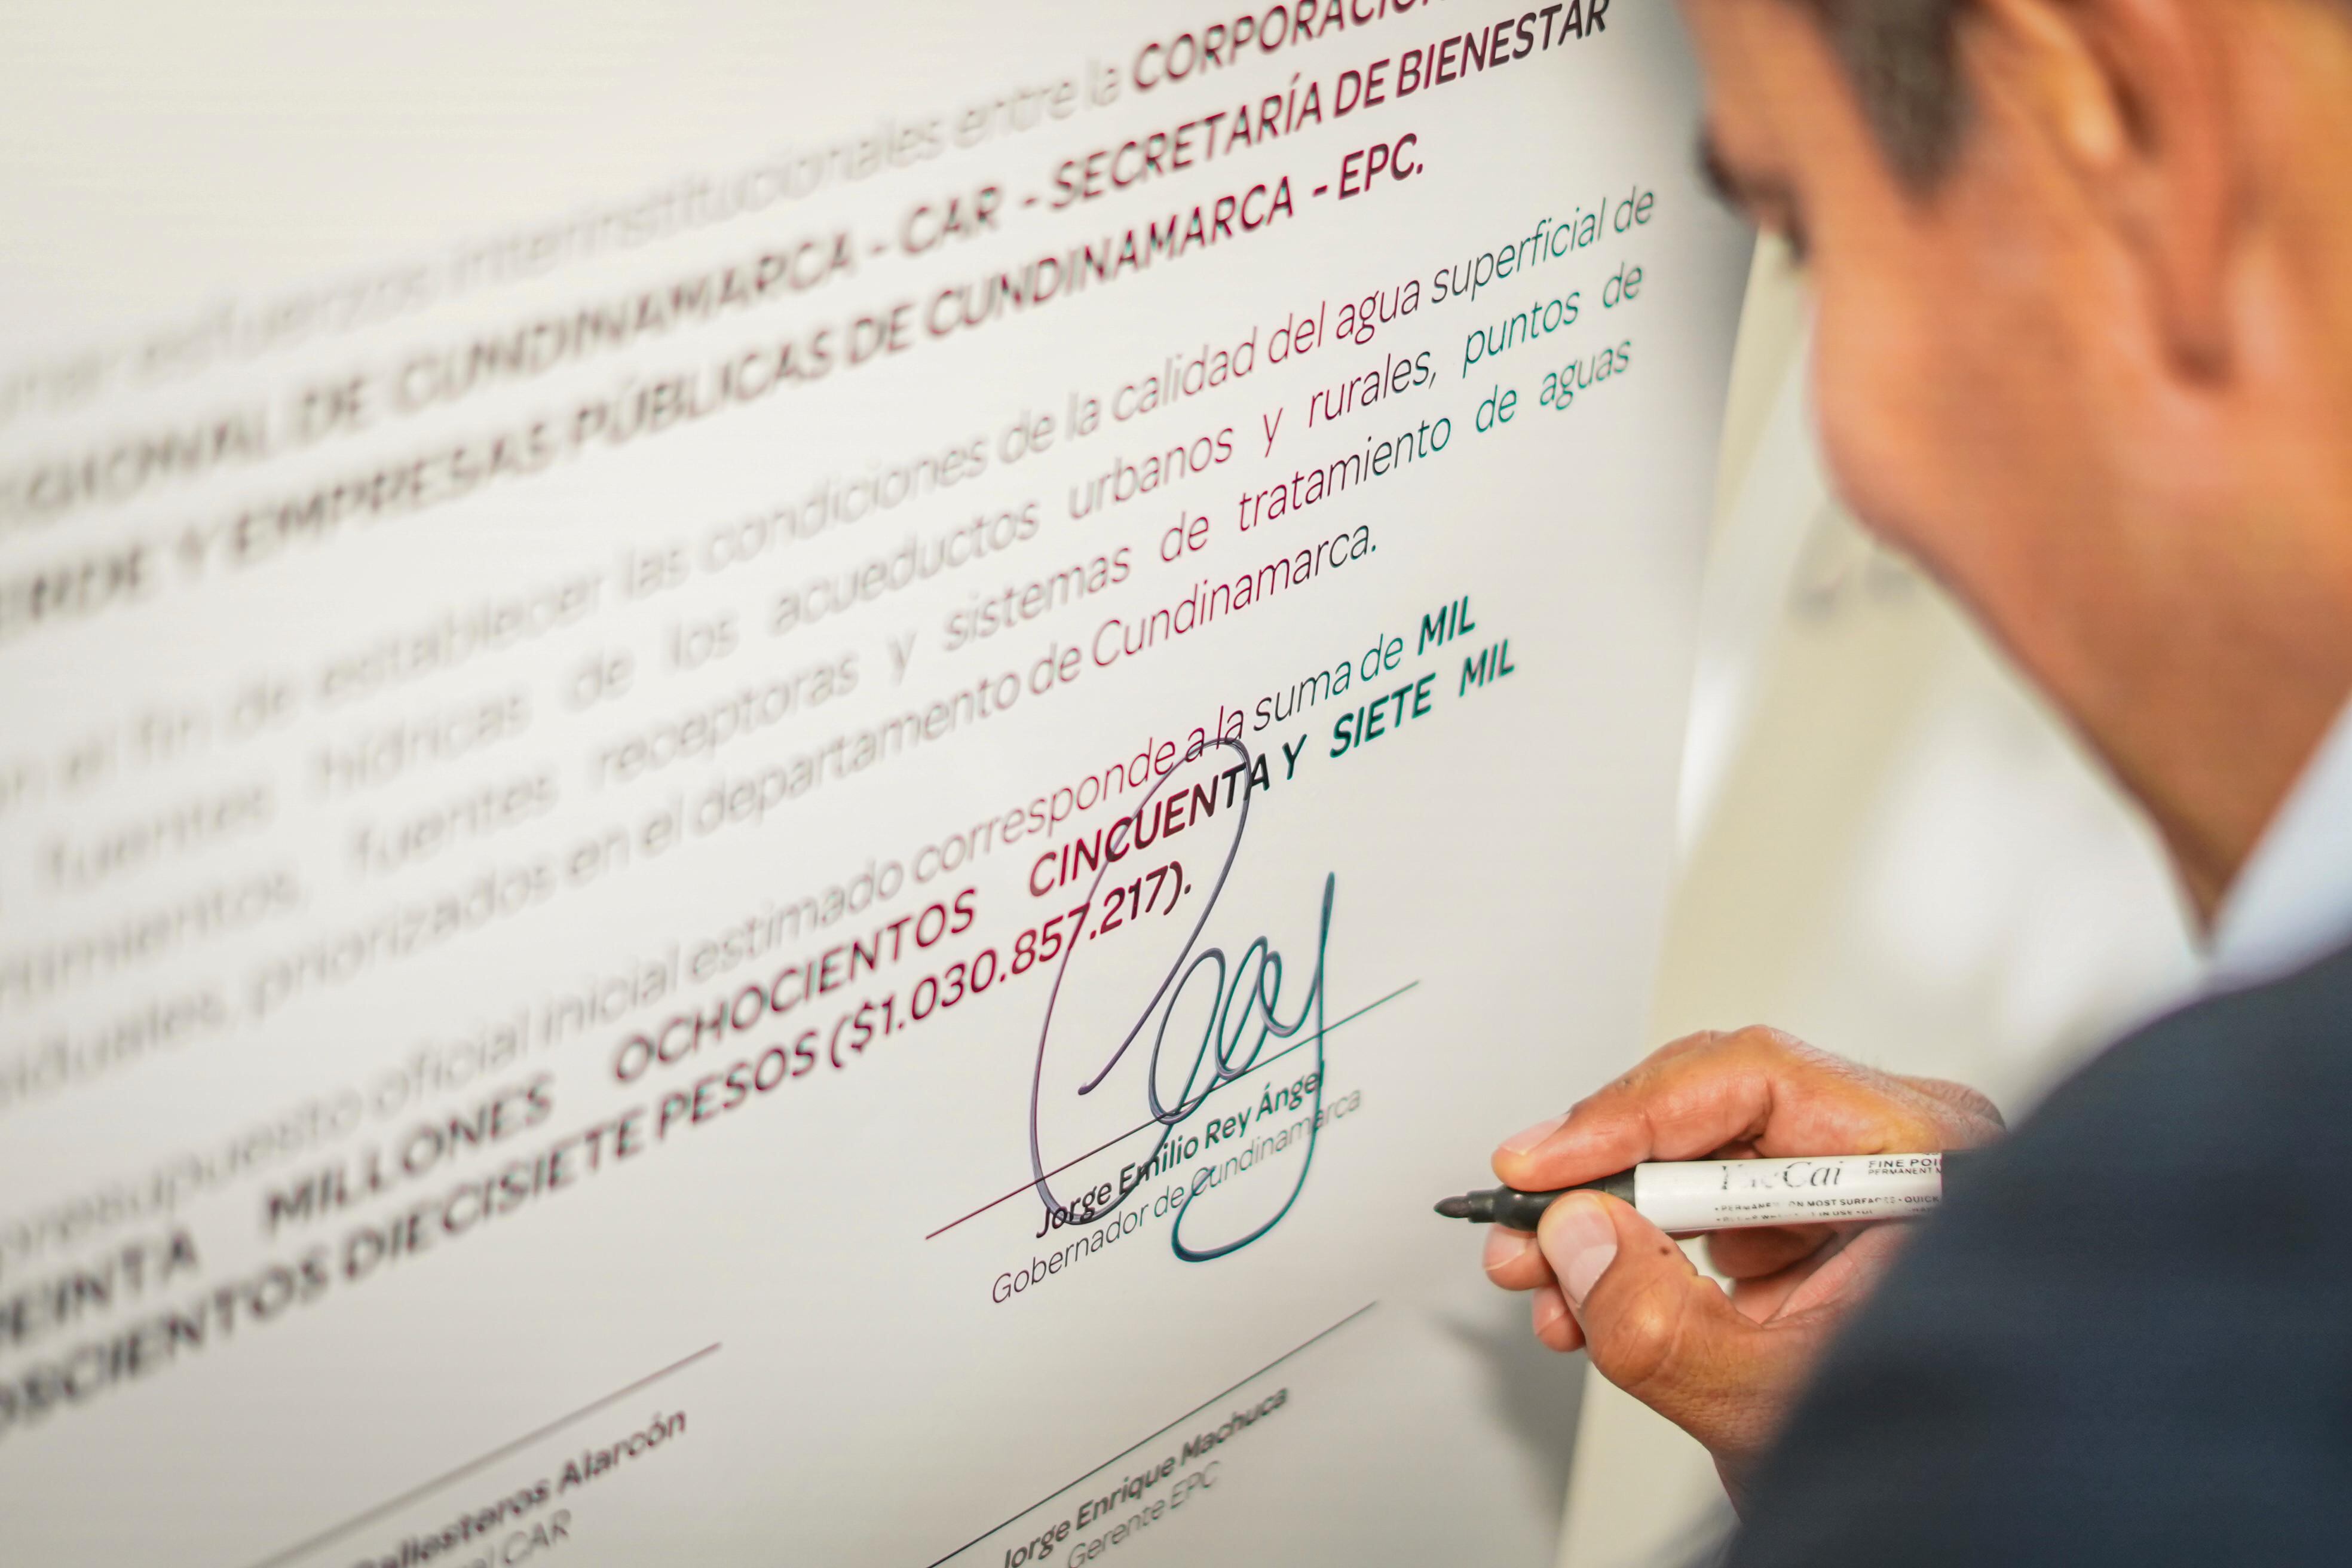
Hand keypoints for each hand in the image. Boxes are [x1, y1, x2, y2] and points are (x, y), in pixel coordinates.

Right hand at [1479, 1027, 2002, 1500]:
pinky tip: (1588, 1297)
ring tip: (1545, 1279)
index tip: (1546, 1166)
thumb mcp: (1770, 1403)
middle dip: (1603, 1178)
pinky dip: (1636, 1251)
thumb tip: (1576, 1235)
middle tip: (1525, 1223)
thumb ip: (1663, 1321)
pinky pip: (1703, 1207)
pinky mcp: (1812, 1229)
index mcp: (1929, 1169)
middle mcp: (1898, 1158)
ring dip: (1606, 1221)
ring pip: (1696, 1160)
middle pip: (1716, 1112)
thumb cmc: (1926, 1475)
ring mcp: (1855, 1191)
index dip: (1632, 1115)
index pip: (1759, 1083)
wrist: (1952, 1527)